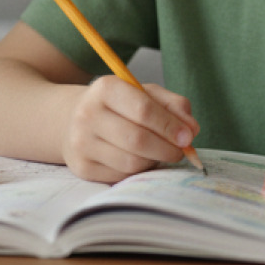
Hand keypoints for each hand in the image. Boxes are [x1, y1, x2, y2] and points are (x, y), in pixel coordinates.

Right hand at [60, 77, 199, 182]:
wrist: (72, 119)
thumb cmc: (118, 106)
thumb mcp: (145, 94)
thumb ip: (173, 105)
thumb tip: (192, 129)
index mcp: (105, 88)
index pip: (143, 110)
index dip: (170, 126)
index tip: (188, 136)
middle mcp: (88, 115)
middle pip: (138, 140)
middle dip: (167, 148)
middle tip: (180, 150)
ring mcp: (81, 143)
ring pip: (131, 162)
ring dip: (153, 161)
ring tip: (157, 152)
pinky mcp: (82, 167)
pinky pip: (121, 176)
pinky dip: (138, 171)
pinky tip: (138, 159)